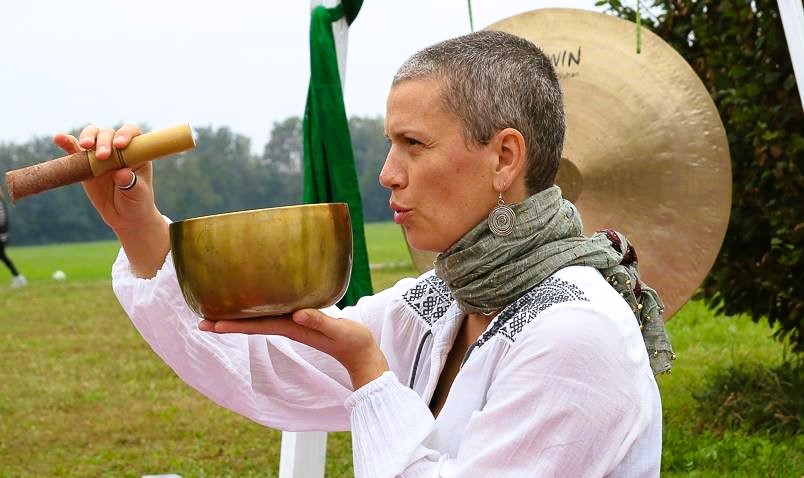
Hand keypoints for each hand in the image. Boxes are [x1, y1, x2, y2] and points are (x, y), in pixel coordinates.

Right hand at [53, 124, 159, 233]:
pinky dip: (66, 142)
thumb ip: (131, 182)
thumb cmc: (137, 201)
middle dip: (104, 141)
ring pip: (92, 136)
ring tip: (85, 145)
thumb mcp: (138, 193)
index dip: (125, 134)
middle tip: (102, 156)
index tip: (120, 145)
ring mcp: (100, 154)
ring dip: (88, 137)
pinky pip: (74, 149)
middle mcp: (118, 149)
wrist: (124, 216)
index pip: (132, 133)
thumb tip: (121, 173)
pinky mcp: (85, 163)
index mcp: (136, 152)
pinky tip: (58, 138)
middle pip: (109, 133)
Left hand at [199, 309, 389, 389]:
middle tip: (200, 322)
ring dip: (237, 319)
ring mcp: (294, 325)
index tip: (211, 324)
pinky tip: (250, 307)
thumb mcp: (338, 331)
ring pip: (259, 321)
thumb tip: (298, 314)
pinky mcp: (301, 321)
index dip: (234, 324)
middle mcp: (289, 326)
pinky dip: (256, 312)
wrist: (363, 353)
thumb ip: (319, 322)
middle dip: (226, 323)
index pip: (257, 325)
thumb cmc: (353, 340)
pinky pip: (273, 316)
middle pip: (252, 325)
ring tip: (215, 315)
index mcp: (294, 328)